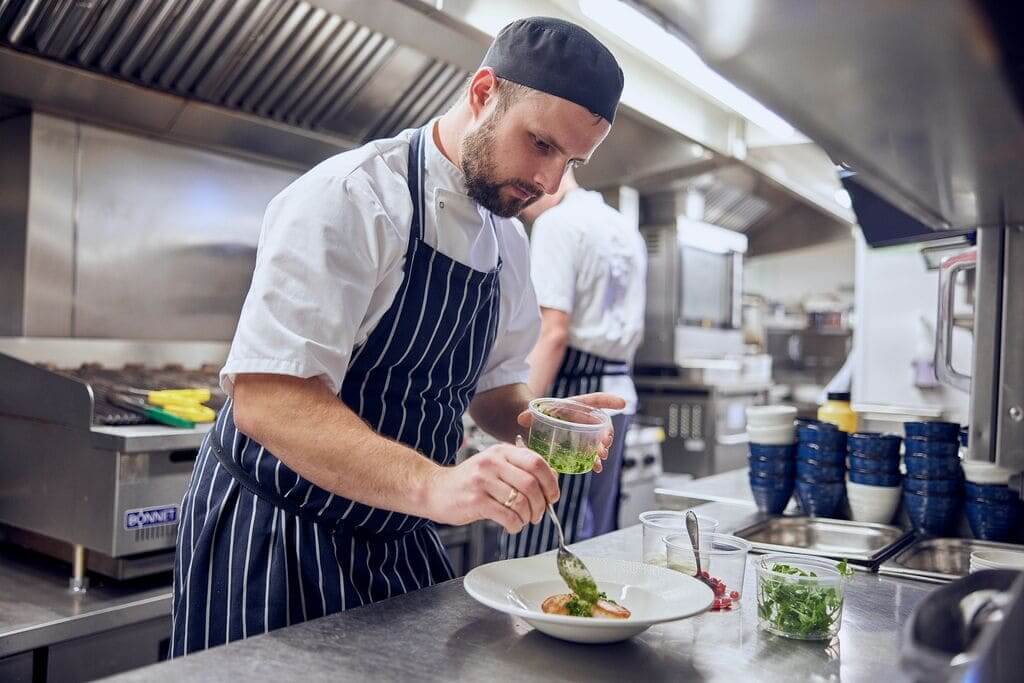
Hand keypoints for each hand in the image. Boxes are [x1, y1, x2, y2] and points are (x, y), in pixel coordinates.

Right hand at [424, 443, 559, 533]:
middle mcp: (492, 462)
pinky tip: (512, 526)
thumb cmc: (471, 481)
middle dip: (541, 504)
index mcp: (502, 451)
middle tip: (538, 514)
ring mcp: (483, 480)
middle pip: (531, 483)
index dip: (551, 482)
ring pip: (521, 502)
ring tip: (523, 521)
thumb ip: (521, 469)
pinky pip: (507, 516)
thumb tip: (553, 479)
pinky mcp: (475, 500)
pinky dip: (515, 525)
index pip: (537, 462)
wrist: (435, 489)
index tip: (553, 496)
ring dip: (528, 517)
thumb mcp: (496, 467)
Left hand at [516, 393, 624, 472]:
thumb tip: (521, 418)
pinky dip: (595, 461)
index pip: (594, 400)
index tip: (623, 403)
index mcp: (574, 406)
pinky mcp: (578, 447)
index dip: (608, 400)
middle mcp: (582, 419)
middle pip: (600, 424)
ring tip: (601, 457)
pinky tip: (596, 468)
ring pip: (598, 440)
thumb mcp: (532, 413)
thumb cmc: (536, 416)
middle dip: (607, 433)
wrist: (532, 426)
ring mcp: (582, 434)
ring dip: (602, 449)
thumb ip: (527, 414)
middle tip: (605, 443)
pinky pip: (591, 453)